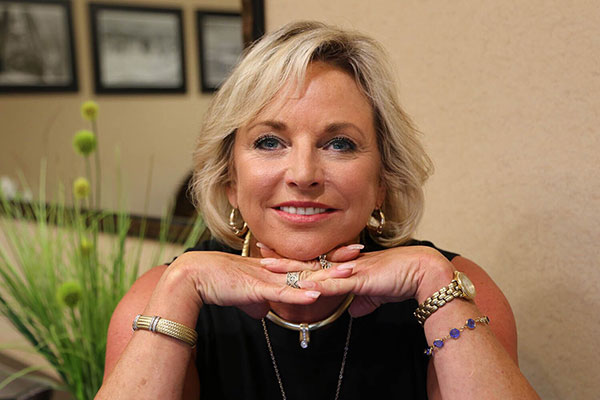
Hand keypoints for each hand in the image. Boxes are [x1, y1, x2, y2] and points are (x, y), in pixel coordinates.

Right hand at [169, 250, 353, 318]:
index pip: (304, 262)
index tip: (344, 254)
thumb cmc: (216, 283)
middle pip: (310, 264)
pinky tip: (317, 293)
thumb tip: (263, 313)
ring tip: (349, 271)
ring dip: (326, 274)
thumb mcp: (242, 295)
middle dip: (335, 259)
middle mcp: (273, 269)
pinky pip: (282, 292)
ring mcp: (267, 277)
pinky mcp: (256, 288)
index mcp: (271, 268)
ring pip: (302, 276)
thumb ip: (256, 301)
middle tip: (359, 250)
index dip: (325, 258)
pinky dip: (300, 293)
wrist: (194, 277)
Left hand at [259, 244, 453, 316]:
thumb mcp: (378, 293)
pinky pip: (338, 282)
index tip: (275, 256)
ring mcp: (352, 269)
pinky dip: (320, 284)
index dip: (295, 261)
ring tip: (269, 266)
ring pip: (316, 269)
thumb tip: (354, 311)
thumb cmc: (403, 279)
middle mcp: (346, 263)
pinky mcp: (362, 278)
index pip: (316, 262)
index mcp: (347, 265)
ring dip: (292, 269)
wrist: (425, 273)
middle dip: (284, 259)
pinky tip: (304, 285)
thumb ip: (364, 300)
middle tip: (260, 251)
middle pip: (308, 261)